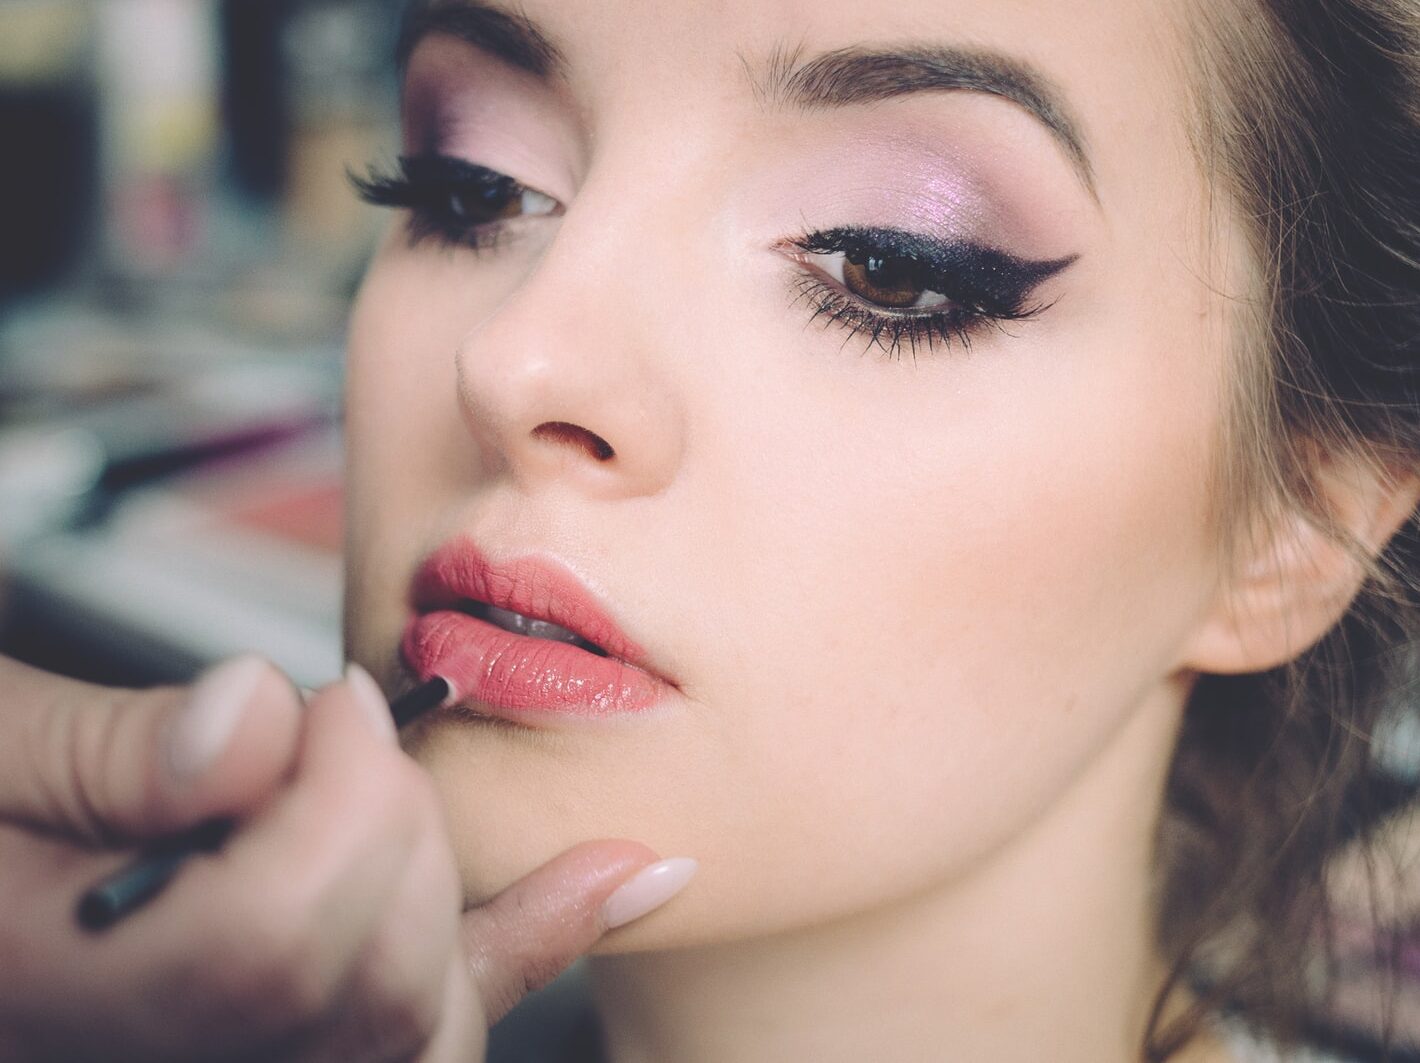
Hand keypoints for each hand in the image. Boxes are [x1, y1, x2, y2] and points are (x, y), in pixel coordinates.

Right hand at [0, 654, 686, 1061]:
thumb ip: (111, 750)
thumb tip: (259, 722)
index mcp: (79, 1000)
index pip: (275, 942)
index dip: (336, 797)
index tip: (334, 700)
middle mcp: (181, 1058)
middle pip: (374, 980)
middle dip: (387, 820)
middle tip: (330, 730)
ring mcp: (248, 1056)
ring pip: (423, 1021)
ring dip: (449, 881)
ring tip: (394, 784)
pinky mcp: (308, 1031)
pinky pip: (445, 1012)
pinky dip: (534, 935)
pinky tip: (619, 875)